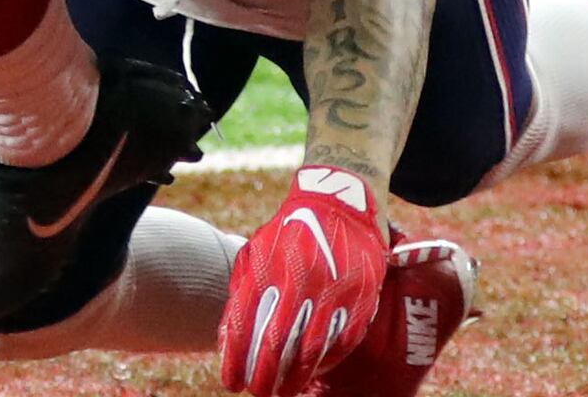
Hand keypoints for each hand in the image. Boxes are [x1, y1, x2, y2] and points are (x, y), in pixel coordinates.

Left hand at [218, 167, 386, 393]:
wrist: (339, 208)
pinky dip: (324, 364)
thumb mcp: (255, 254)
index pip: (245, 328)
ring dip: (295, 378)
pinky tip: (311, 374)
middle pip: (277, 345)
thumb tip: (228, 344)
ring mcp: (332, 293)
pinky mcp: (359, 301)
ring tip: (283, 392)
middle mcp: (299, 283)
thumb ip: (241, 296)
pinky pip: (340, 344)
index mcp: (267, 271)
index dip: (237, 361)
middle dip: (265, 377)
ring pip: (311, 351)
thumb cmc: (288, 235)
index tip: (231, 383)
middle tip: (258, 392)